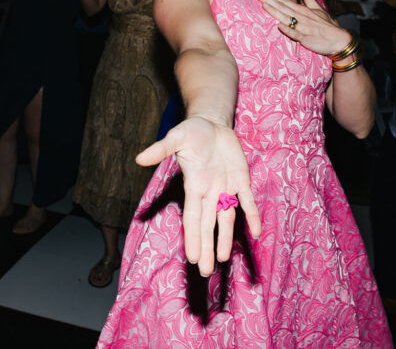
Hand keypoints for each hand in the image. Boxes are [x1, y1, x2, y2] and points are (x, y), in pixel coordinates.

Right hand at [136, 115, 260, 275]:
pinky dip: (251, 215)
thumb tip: (139, 159)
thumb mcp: (176, 138)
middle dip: (206, 247)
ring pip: (226, 218)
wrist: (211, 124)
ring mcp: (226, 187)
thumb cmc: (191, 132)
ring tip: (221, 259)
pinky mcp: (241, 179)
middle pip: (208, 224)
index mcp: (194, 185)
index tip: (191, 257)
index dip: (193, 237)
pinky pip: (247, 201)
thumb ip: (160, 150)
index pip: (192, 217)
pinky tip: (256, 231)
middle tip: (204, 271)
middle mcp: (209, 192)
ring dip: (225, 238)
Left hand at [252, 0, 350, 56]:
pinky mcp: (306, 38)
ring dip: (275, 12)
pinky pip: (296, 34)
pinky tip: (279, 26)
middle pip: (282, 7)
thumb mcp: (319, 9)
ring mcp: (304, 27)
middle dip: (268, 0)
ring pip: (287, 18)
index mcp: (302, 10)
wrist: (339, 40)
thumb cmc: (328, 26)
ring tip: (264, 5)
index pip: (283, 1)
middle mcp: (302, 17)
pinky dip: (288, 30)